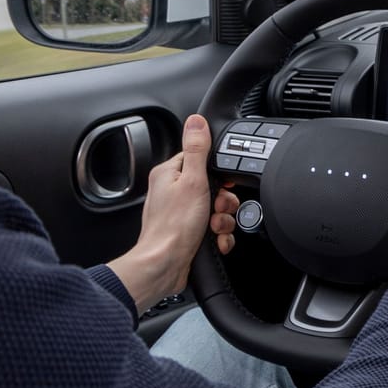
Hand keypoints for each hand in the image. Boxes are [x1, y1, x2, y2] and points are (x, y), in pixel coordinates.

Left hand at [108, 114, 238, 311]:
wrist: (164, 266)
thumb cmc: (173, 228)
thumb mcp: (192, 181)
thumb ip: (197, 149)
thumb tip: (196, 121)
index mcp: (169, 174)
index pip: (200, 160)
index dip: (217, 173)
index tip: (221, 184)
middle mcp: (173, 192)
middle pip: (213, 187)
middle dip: (223, 202)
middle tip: (217, 209)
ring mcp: (181, 214)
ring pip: (217, 209)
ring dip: (223, 221)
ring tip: (214, 228)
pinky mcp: (189, 233)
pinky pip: (214, 229)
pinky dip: (219, 237)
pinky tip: (215, 241)